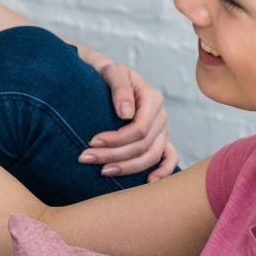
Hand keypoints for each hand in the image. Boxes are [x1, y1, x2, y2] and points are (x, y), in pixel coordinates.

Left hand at [78, 57, 177, 180]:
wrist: (110, 78)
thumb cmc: (109, 75)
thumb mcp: (113, 72)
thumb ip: (120, 88)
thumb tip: (126, 114)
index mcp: (153, 99)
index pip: (139, 128)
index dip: (116, 139)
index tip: (91, 142)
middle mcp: (161, 116)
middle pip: (142, 145)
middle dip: (113, 155)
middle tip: (85, 158)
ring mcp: (163, 130)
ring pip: (151, 156)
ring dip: (127, 168)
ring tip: (103, 172)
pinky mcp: (162, 140)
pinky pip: (170, 158)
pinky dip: (163, 172)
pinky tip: (149, 182)